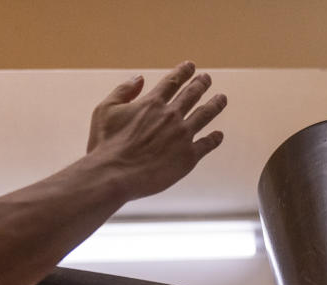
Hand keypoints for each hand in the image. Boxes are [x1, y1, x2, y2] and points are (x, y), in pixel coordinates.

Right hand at [86, 61, 226, 199]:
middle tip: (207, 78)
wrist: (114, 175)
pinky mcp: (188, 157)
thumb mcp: (104, 110)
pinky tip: (218, 135)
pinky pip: (206, 144)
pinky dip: (214, 139)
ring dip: (215, 105)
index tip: (191, 66)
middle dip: (201, 84)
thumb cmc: (106, 145)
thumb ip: (123, 91)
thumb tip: (139, 78)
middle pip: (192, 94)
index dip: (183, 72)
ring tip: (222, 98)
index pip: (172, 82)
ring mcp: (182, 135)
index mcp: (151, 103)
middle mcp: (171, 115)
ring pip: (205, 115)